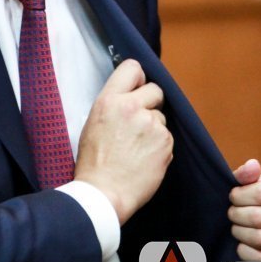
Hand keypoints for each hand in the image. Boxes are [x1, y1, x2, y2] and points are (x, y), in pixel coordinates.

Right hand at [74, 59, 171, 223]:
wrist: (104, 193)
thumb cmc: (94, 162)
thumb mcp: (93, 122)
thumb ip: (113, 104)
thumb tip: (130, 96)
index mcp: (109, 100)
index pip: (132, 68)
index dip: (138, 79)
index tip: (137, 89)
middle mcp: (132, 107)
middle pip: (155, 90)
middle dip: (150, 103)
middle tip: (139, 123)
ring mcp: (152, 124)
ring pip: (161, 117)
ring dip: (154, 128)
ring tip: (137, 148)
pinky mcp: (165, 142)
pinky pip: (166, 136)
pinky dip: (159, 146)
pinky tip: (144, 159)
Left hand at [228, 159, 260, 261]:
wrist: (255, 221)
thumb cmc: (249, 199)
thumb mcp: (246, 183)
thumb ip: (247, 173)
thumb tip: (252, 165)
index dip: (240, 195)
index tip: (233, 196)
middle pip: (259, 218)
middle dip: (237, 215)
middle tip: (231, 213)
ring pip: (260, 239)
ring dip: (240, 233)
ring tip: (236, 227)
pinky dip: (245, 252)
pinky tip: (241, 244)